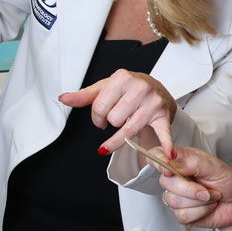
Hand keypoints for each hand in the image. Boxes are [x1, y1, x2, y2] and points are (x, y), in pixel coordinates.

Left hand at [58, 69, 175, 157]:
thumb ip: (85, 96)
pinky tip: (167, 153)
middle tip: (119, 116)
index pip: (99, 107)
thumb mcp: (106, 88)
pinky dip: (165, 144)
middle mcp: (140, 87)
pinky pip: (162, 133)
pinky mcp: (163, 116)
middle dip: (112, 122)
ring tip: (125, 126)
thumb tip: (64, 98)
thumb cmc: (128, 88)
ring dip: (123, 135)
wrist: (156, 87)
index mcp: (122, 77)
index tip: (101, 117)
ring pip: (128, 130)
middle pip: (114, 120)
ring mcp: (153, 102)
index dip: (97, 117)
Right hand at [153, 146, 231, 230]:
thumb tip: (171, 161)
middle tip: (207, 188)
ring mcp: (178, 197)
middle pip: (165, 182)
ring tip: (211, 196)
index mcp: (181, 161)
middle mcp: (176, 178)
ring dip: (199, 201)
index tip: (167, 168)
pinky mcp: (182, 214)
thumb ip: (192, 162)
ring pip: (173, 200)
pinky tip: (208, 207)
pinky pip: (182, 215)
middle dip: (189, 188)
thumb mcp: (214, 166)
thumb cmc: (229, 182)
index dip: (157, 160)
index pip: (157, 155)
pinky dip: (200, 212)